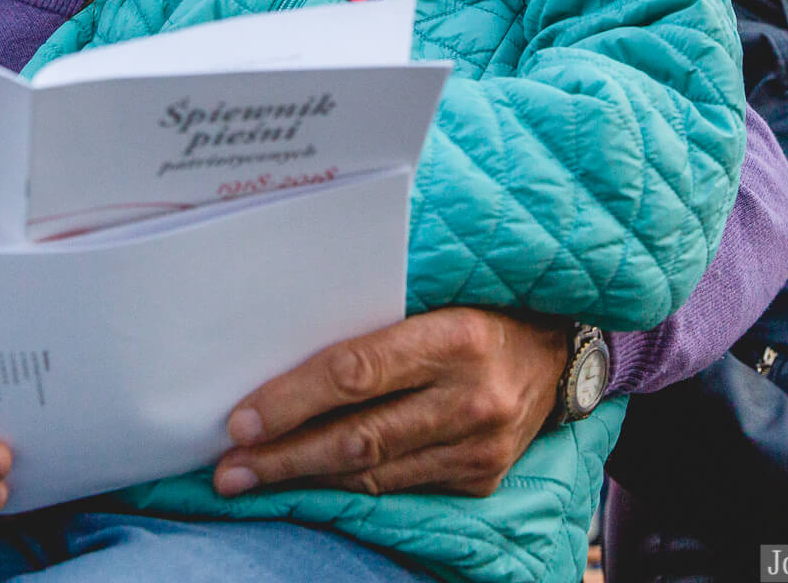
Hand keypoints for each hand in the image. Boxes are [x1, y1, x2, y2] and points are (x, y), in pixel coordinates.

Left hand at [213, 307, 568, 498]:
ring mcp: (479, 447)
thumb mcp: (435, 297)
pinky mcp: (481, 479)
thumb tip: (280, 352)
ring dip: (304, 479)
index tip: (240, 420)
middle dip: (283, 456)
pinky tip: (308, 483)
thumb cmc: (477, 309)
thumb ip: (374, 324)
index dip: (293, 399)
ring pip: (373, 473)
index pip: (357, 372)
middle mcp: (472, 398)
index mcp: (456, 338)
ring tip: (251, 480)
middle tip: (228, 470)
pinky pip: (398, 489)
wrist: (559, 352)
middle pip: (358, 437)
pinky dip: (348, 487)